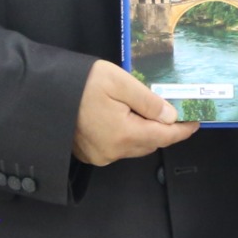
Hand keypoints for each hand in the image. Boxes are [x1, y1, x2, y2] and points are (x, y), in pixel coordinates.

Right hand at [73, 58, 198, 165]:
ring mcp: (98, 155)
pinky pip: (116, 147)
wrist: (42, 91)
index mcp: (123, 135)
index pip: (163, 137)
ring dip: (143, 132)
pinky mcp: (88, 153)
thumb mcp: (119, 82)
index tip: (195, 122)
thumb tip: (171, 116)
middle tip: (170, 109)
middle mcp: (112, 152)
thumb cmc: (81, 82)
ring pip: (133, 146)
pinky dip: (126, 135)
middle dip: (162, 129)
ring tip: (144, 110)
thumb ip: (148, 101)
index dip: (181, 130)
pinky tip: (122, 117)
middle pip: (149, 144)